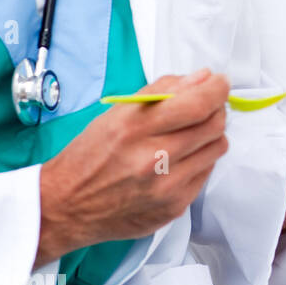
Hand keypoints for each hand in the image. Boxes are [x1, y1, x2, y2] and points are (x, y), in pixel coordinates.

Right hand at [37, 68, 229, 268]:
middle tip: (206, 106)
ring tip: (188, 134)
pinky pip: (206, 173)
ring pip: (217, 148)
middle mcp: (153, 159)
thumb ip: (162, 91)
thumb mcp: (115, 113)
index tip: (219, 83)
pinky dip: (199, 160)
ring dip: (210, 135)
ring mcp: (166, 187)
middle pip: (214, 125)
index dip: (217, 89)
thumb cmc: (90, 156)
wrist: (66, 206)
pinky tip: (178, 160)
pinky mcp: (174, 206)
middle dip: (216, 109)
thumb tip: (203, 78)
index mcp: (134, 128)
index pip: (198, 104)